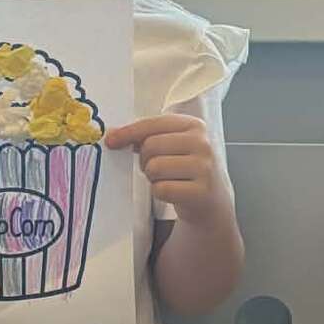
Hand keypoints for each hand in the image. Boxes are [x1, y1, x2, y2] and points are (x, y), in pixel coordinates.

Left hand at [105, 115, 231, 227]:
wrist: (211, 199)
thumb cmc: (186, 169)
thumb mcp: (173, 145)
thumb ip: (146, 136)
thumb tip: (113, 135)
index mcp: (194, 125)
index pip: (153, 124)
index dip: (129, 132)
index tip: (112, 140)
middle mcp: (202, 143)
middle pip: (150, 146)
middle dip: (145, 160)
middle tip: (155, 167)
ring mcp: (204, 167)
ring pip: (154, 168)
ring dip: (152, 177)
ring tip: (166, 179)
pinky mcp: (201, 191)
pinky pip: (161, 189)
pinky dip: (160, 192)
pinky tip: (173, 191)